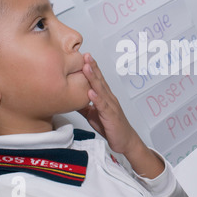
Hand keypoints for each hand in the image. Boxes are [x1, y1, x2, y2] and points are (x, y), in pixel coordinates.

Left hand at [78, 53, 163, 177]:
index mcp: (105, 97)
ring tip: (86, 67)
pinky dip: (96, 99)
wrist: (125, 141)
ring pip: (101, 90)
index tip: (83, 56)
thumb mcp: (94, 115)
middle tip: (86, 54)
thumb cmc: (111, 128)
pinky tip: (91, 92)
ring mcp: (111, 107)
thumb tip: (71, 98)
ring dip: (93, 78)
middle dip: (92, 66)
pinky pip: (103, 106)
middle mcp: (109, 99)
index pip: (97, 80)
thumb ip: (84, 106)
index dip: (91, 67)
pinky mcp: (111, 116)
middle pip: (100, 80)